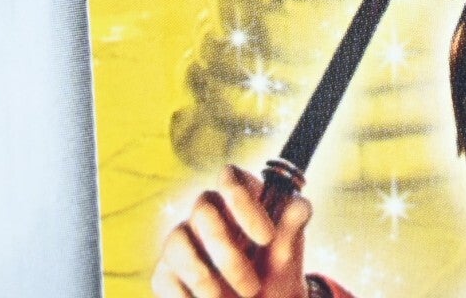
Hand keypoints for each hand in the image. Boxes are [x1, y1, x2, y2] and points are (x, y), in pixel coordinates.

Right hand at [153, 166, 312, 297]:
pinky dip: (183, 295)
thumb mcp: (287, 254)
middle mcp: (206, 213)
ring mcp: (183, 240)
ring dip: (202, 276)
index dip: (244, 202)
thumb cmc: (275, 273)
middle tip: (252, 287)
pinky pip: (164, 275)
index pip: (230, 178)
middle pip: (202, 210)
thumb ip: (292, 228)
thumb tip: (301, 206)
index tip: (267, 238)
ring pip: (177, 240)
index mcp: (238, 198)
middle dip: (227, 252)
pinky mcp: (167, 271)